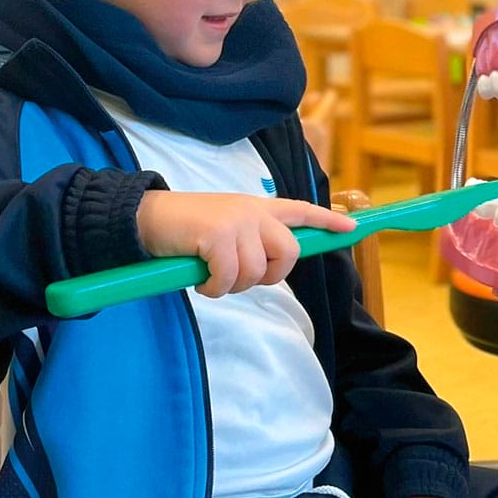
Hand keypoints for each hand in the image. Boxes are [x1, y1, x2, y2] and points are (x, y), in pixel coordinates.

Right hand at [136, 191, 354, 298]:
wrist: (146, 218)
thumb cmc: (186, 230)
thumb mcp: (226, 227)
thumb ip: (252, 239)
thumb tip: (270, 266)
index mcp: (257, 208)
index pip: (301, 210)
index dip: (327, 220)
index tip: (352, 227)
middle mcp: (253, 212)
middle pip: (289, 253)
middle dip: (269, 275)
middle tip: (240, 279)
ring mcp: (237, 222)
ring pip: (256, 271)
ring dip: (232, 285)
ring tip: (211, 276)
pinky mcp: (218, 236)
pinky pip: (229, 278)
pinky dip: (214, 288)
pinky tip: (200, 281)